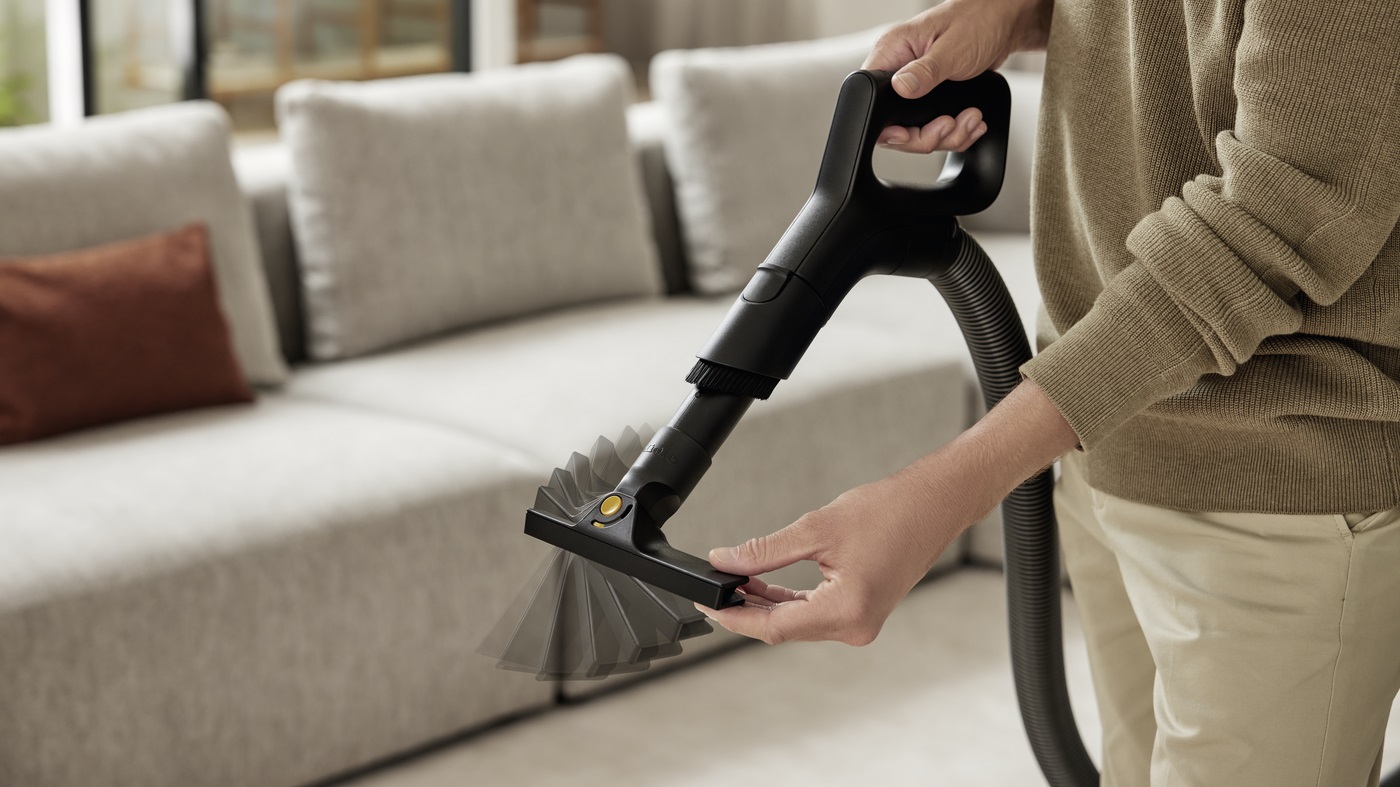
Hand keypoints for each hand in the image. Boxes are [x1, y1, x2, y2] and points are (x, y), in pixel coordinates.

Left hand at [697, 470, 965, 645]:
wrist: (935, 505)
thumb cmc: (890, 511)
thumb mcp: (817, 529)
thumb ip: (766, 550)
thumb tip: (725, 561)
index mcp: (846, 611)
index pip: (774, 626)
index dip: (735, 617)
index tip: (707, 605)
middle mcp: (855, 627)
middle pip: (784, 629)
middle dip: (746, 609)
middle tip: (714, 588)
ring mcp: (861, 623)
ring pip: (798, 623)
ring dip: (766, 604)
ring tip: (734, 580)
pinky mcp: (863, 612)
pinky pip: (815, 614)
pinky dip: (789, 601)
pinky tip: (765, 584)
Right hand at [863, 0, 1051, 152]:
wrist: (1004, 21)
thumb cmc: (979, 20)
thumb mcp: (953, 48)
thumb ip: (926, 71)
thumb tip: (900, 88)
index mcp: (893, 51)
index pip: (872, 98)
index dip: (888, 125)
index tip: (911, 132)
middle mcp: (899, 70)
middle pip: (894, 124)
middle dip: (926, 135)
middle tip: (949, 125)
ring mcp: (915, 86)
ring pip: (916, 131)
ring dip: (947, 135)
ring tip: (970, 118)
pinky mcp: (930, 96)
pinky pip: (934, 127)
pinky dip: (956, 132)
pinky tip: (970, 121)